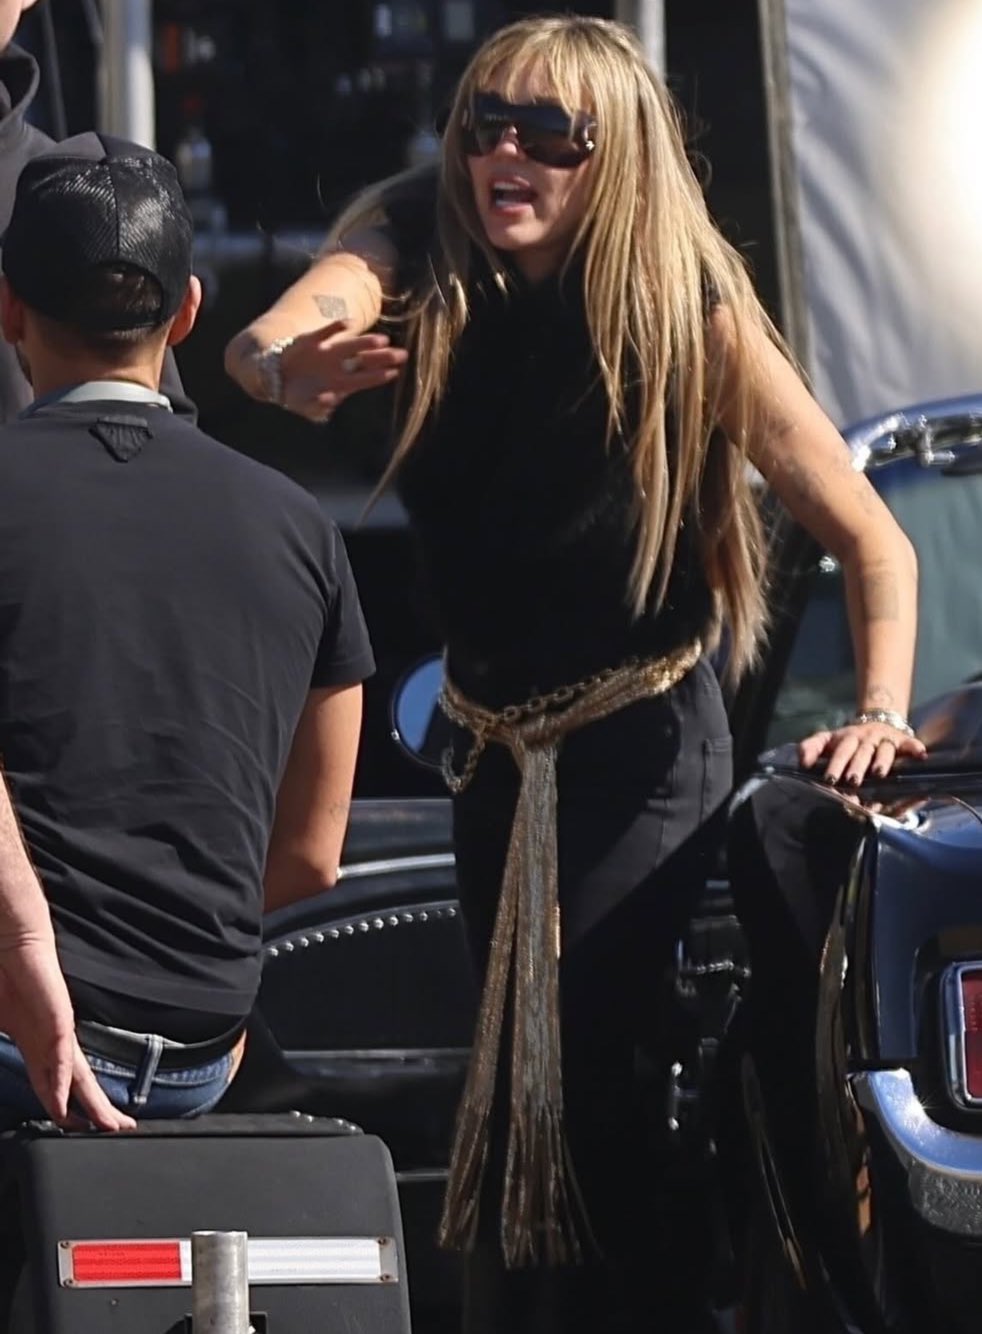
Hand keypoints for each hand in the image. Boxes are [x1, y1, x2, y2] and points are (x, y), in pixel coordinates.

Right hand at [0, 935, 134, 1130]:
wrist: (13, 945)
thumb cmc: (9, 980)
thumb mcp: (6, 1025)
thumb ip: (17, 1050)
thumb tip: (25, 1074)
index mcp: (41, 1045)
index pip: (61, 1085)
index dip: (70, 1109)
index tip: (82, 1128)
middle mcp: (55, 1041)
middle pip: (81, 1085)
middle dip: (98, 1112)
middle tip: (118, 1130)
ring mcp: (58, 1030)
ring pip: (79, 1076)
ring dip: (92, 1104)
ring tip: (108, 1125)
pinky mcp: (56, 1017)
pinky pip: (58, 1056)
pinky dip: (60, 1082)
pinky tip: (66, 1102)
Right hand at [279, 320, 408, 423]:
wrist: (274, 378)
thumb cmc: (297, 394)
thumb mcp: (307, 405)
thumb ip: (317, 406)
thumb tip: (328, 400)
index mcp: (340, 380)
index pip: (364, 376)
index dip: (378, 374)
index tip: (395, 371)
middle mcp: (337, 365)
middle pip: (363, 361)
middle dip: (382, 358)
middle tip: (403, 355)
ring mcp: (325, 352)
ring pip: (349, 347)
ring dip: (364, 343)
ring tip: (382, 340)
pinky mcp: (309, 341)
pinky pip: (325, 332)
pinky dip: (336, 327)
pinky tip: (349, 322)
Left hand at [798, 719, 926, 786]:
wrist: (877, 720)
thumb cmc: (849, 739)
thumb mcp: (827, 739)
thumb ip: (811, 747)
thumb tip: (801, 762)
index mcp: (847, 738)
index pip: (840, 751)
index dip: (836, 764)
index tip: (830, 779)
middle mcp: (867, 738)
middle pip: (861, 752)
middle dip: (857, 766)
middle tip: (852, 780)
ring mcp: (886, 739)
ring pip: (884, 750)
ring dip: (882, 761)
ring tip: (879, 773)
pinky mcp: (903, 740)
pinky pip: (910, 743)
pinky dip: (915, 747)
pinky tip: (920, 754)